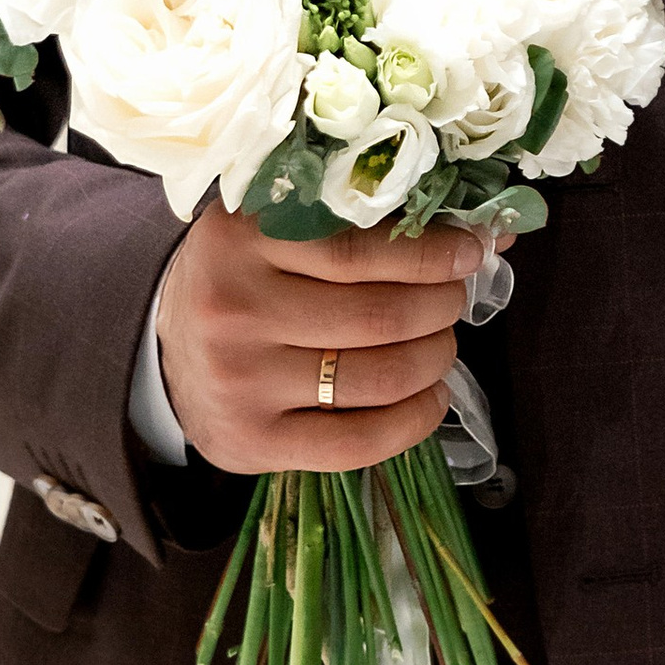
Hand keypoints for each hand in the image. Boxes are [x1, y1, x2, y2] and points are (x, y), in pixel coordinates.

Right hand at [156, 205, 480, 475]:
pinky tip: (429, 398)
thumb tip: (494, 234)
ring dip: (435, 361)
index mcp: (242, 237)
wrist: (170, 348)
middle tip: (451, 302)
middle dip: (441, 308)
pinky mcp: (250, 441)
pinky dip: (415, 421)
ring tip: (440, 346)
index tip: (469, 253)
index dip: (434, 253)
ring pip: (380, 377)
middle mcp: (234, 308)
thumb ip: (376, 223)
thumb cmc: (248, 276)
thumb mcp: (285, 228)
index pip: (365, 248)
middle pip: (381, 316)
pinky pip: (359, 441)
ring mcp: (240, 380)